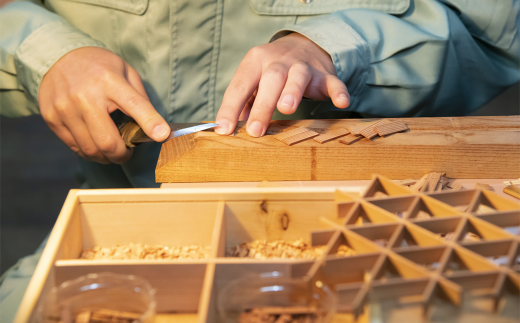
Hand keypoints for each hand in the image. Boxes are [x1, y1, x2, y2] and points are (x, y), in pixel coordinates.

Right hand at [38, 47, 168, 163]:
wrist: (57, 55)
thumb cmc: (98, 66)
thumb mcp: (125, 71)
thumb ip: (140, 98)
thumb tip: (155, 127)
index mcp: (109, 81)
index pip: (135, 106)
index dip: (151, 124)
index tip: (163, 136)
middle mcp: (85, 96)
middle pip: (107, 141)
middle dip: (122, 155)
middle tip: (127, 153)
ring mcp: (65, 109)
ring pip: (90, 149)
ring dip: (106, 157)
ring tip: (111, 149)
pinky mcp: (52, 118)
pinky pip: (74, 147)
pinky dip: (89, 151)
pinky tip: (94, 144)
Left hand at [215, 33, 349, 136]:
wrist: (303, 45)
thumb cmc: (271, 70)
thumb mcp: (253, 79)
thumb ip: (242, 102)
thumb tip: (226, 128)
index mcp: (255, 62)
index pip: (240, 85)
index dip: (231, 108)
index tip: (224, 130)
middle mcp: (278, 61)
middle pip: (270, 79)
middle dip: (262, 105)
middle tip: (255, 130)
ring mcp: (303, 66)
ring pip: (298, 76)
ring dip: (292, 91)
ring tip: (286, 109)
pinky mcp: (324, 75)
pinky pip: (333, 82)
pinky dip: (338, 92)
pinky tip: (342, 102)